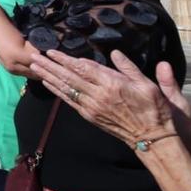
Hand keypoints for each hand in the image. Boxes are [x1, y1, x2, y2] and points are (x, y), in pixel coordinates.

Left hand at [29, 49, 189, 145]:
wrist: (153, 139)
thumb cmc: (156, 110)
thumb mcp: (148, 85)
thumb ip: (130, 68)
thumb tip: (116, 52)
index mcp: (113, 84)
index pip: (84, 68)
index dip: (66, 59)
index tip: (53, 51)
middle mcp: (98, 95)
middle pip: (69, 76)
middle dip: (51, 65)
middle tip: (34, 55)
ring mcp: (92, 107)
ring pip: (66, 88)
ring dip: (49, 76)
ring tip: (34, 66)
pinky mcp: (90, 116)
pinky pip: (70, 101)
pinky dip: (57, 91)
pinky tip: (47, 83)